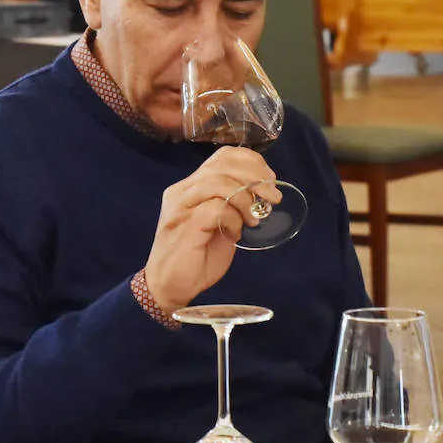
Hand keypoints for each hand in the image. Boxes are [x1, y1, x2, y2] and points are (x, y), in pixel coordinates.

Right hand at [144, 147, 282, 310]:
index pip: (222, 157)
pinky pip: (216, 209)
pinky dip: (233, 219)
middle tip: (273, 196)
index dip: (251, 162)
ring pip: (218, 182)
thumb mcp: (220, 223)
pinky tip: (236, 234)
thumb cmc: (198, 256)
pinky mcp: (184, 225)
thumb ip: (233, 205)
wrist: (169, 286)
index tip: (270, 178)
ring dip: (245, 198)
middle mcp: (183, 191)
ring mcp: (181, 207)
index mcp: (191, 186)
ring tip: (255, 218)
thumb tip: (263, 193)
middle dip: (255, 177)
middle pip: (223, 165)